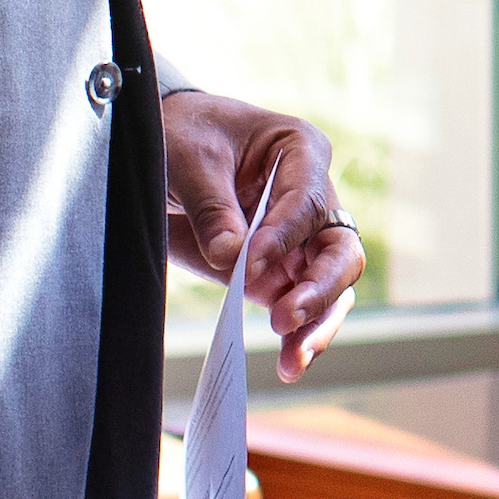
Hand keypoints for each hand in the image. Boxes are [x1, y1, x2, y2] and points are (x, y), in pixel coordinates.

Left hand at [159, 88, 362, 380]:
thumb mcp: (186, 158)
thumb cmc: (181, 134)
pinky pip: (302, 307)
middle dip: (320, 286)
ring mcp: (298, 240)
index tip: (251, 263)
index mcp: (300, 151)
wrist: (158, 149)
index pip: (308, 199)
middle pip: (340, 248)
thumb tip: (231, 257)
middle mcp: (312, 197)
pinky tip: (291, 364)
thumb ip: (212, 206)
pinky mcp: (277, 272)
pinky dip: (301, 336)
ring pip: (333, 286)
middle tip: (286, 314)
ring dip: (317, 321)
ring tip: (293, 355)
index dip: (285, 234)